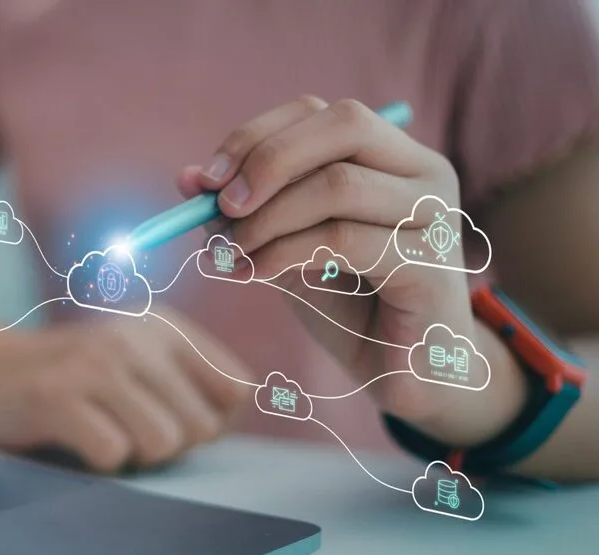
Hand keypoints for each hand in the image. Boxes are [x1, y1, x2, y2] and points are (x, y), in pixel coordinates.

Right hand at [0, 307, 252, 471]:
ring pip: (164, 443)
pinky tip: (75, 435)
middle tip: (127, 426)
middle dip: (171, 444)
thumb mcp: (138, 357)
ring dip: (135, 454)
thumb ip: (189, 378)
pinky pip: (113, 454)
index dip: (212, 419)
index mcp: (163, 326)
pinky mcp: (57, 396)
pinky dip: (98, 459)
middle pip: (203, 426)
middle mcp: (134, 337)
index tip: (172, 416)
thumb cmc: (74, 376)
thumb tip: (234, 416)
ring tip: (104, 430)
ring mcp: (94, 364)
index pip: (237, 389)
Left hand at [178, 97, 517, 444]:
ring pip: (338, 184)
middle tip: (221, 207)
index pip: (319, 112)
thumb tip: (188, 179)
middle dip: (267, 160)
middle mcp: (423, 173)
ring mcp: (435, 215)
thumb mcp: (286, 248)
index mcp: (391, 156)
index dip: (256, 137)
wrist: (401, 373)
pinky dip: (283, 252)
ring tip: (230, 254)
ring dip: (267, 218)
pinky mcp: (431, 265)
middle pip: (342, 124)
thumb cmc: (348, 305)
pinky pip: (343, 238)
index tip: (205, 182)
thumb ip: (246, 212)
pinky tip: (254, 273)